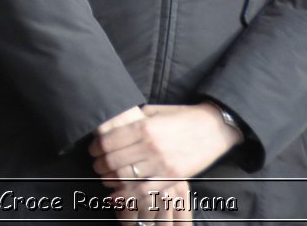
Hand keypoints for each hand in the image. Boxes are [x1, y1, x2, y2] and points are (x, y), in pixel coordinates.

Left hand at [89, 104, 240, 223]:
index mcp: (144, 127)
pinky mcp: (173, 177)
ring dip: (110, 180)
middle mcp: (150, 146)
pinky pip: (144, 190)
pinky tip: (116, 195)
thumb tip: (113, 124)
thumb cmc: (182, 117)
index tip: (93, 150)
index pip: (108, 142)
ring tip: (106, 178)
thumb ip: (134, 119)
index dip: (95, 148)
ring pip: (126, 178)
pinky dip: (127, 195)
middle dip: (100, 165)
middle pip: (113, 161)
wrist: (214, 128)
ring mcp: (162, 164)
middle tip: (96, 165)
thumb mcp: (155, 111)